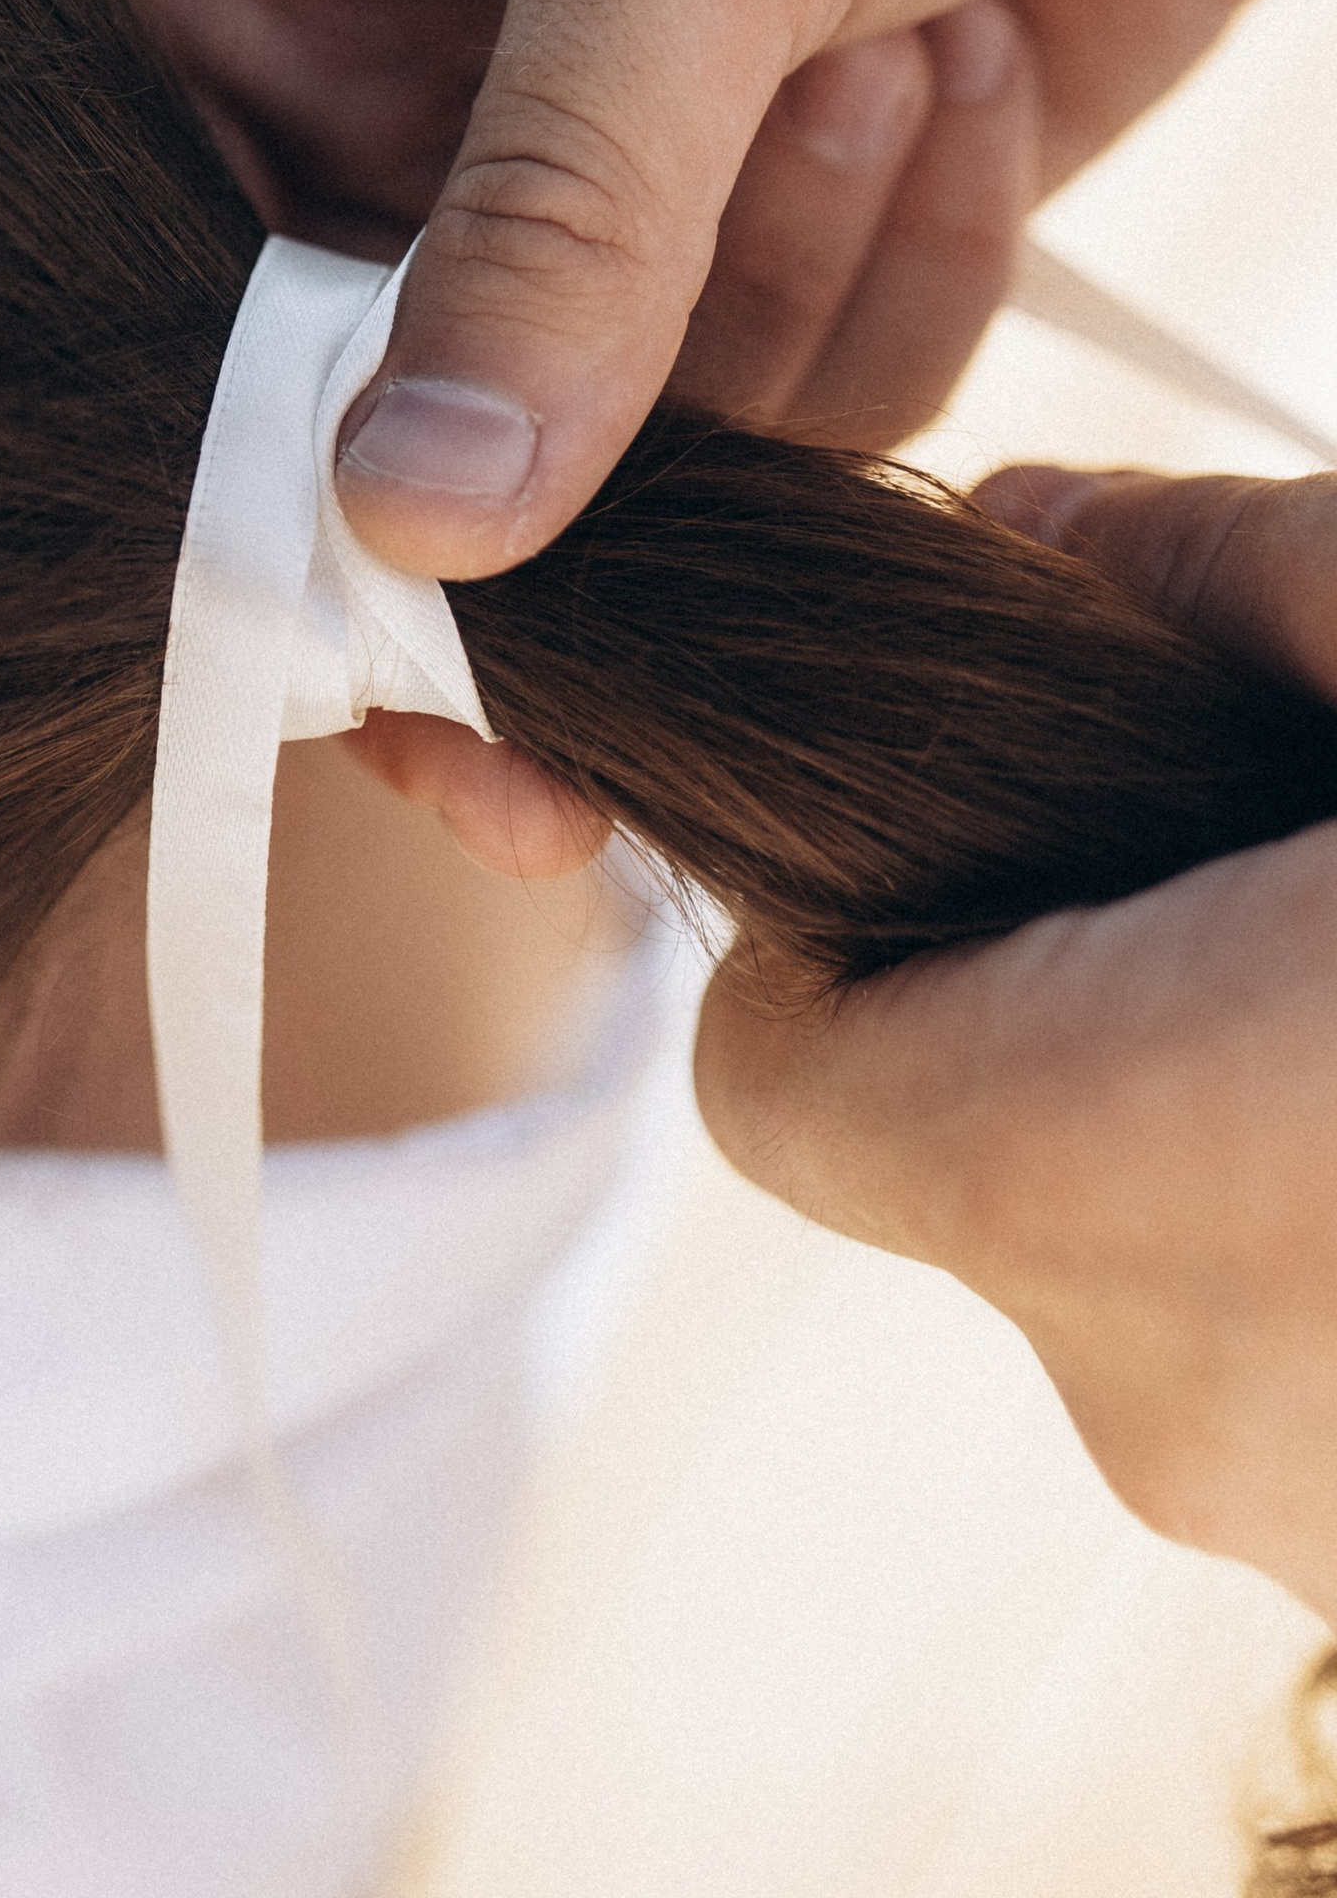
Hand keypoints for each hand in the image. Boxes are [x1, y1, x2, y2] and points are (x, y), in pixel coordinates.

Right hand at [128, 0, 1336, 580]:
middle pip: (448, 406)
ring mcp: (604, 186)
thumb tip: (408, 516)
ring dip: (826, 243)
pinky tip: (973, 48)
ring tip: (904, 15)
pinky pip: (825, 416)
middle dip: (667, 278)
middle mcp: (406, 93)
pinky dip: (928, 264)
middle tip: (814, 63)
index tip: (484, 426)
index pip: (208, 279)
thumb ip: (556, 215)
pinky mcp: (792, 245)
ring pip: (661, 438)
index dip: (327, 393)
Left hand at [696, 464, 1336, 1621]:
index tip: (984, 807)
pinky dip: (1325, 1231)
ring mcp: (1323, 1527)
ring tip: (1334, 960)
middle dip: (1072, 1000)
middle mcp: (1190, 1398)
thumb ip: (1199, 566)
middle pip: (974, 1165)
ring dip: (1222, 1123)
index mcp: (1131, 1151)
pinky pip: (1296, 1361)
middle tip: (1244, 856)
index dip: (842, 918)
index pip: (781, 1064)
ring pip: (1154, 1279)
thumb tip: (1032, 535)